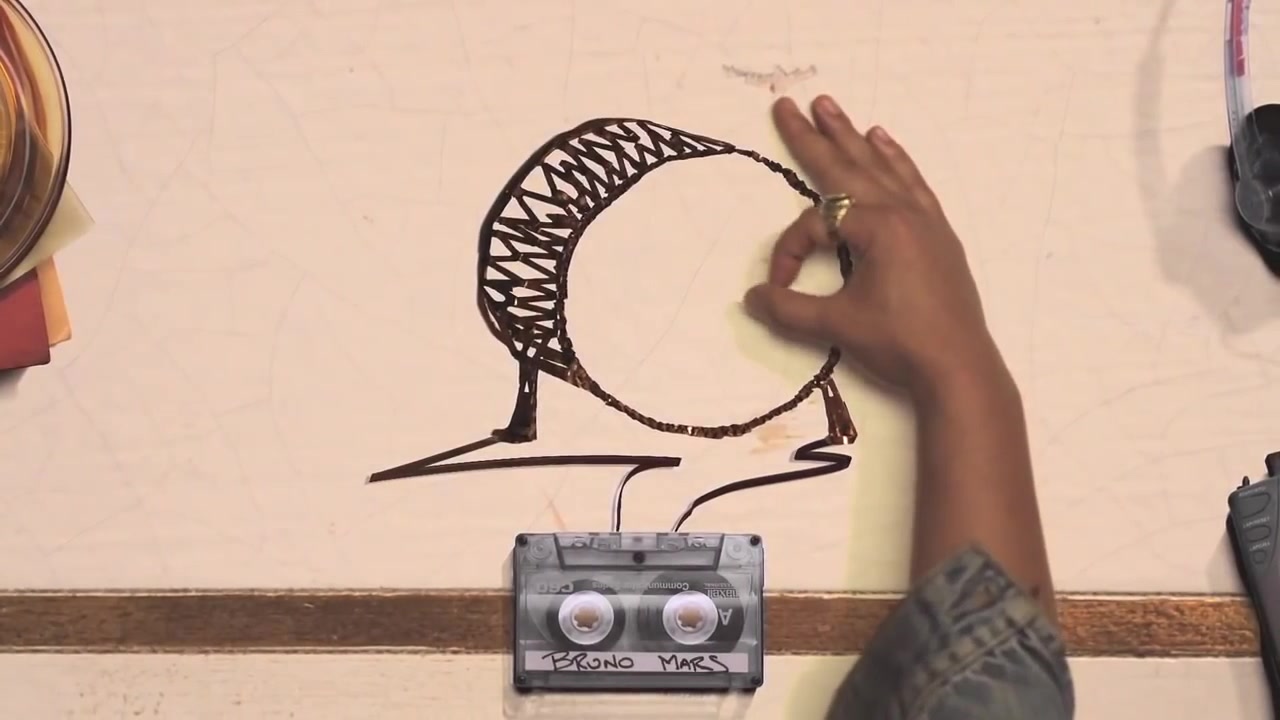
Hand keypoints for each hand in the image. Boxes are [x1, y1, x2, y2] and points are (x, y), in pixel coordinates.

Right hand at [744, 95, 1006, 399]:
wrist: (959, 368)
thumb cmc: (900, 344)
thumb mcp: (837, 326)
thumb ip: (789, 309)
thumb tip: (752, 297)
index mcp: (879, 228)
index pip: (817, 223)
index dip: (789, 252)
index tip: (778, 288)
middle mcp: (903, 213)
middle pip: (848, 168)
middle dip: (815, 137)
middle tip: (789, 105)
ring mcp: (925, 221)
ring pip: (881, 167)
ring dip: (852, 138)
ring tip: (832, 108)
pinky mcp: (937, 235)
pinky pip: (912, 182)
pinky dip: (895, 159)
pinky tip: (885, 141)